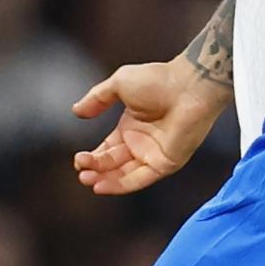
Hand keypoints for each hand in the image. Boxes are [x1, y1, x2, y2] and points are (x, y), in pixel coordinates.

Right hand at [73, 59, 231, 194]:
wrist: (189, 85)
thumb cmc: (159, 80)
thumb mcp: (119, 84)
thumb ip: (97, 99)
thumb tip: (76, 111)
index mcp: (131, 127)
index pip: (107, 149)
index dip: (92, 157)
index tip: (78, 159)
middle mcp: (142, 143)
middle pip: (112, 164)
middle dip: (95, 168)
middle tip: (80, 169)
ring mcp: (154, 154)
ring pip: (124, 175)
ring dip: (104, 179)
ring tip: (86, 178)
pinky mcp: (166, 163)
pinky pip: (140, 179)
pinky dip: (120, 185)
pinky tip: (101, 185)